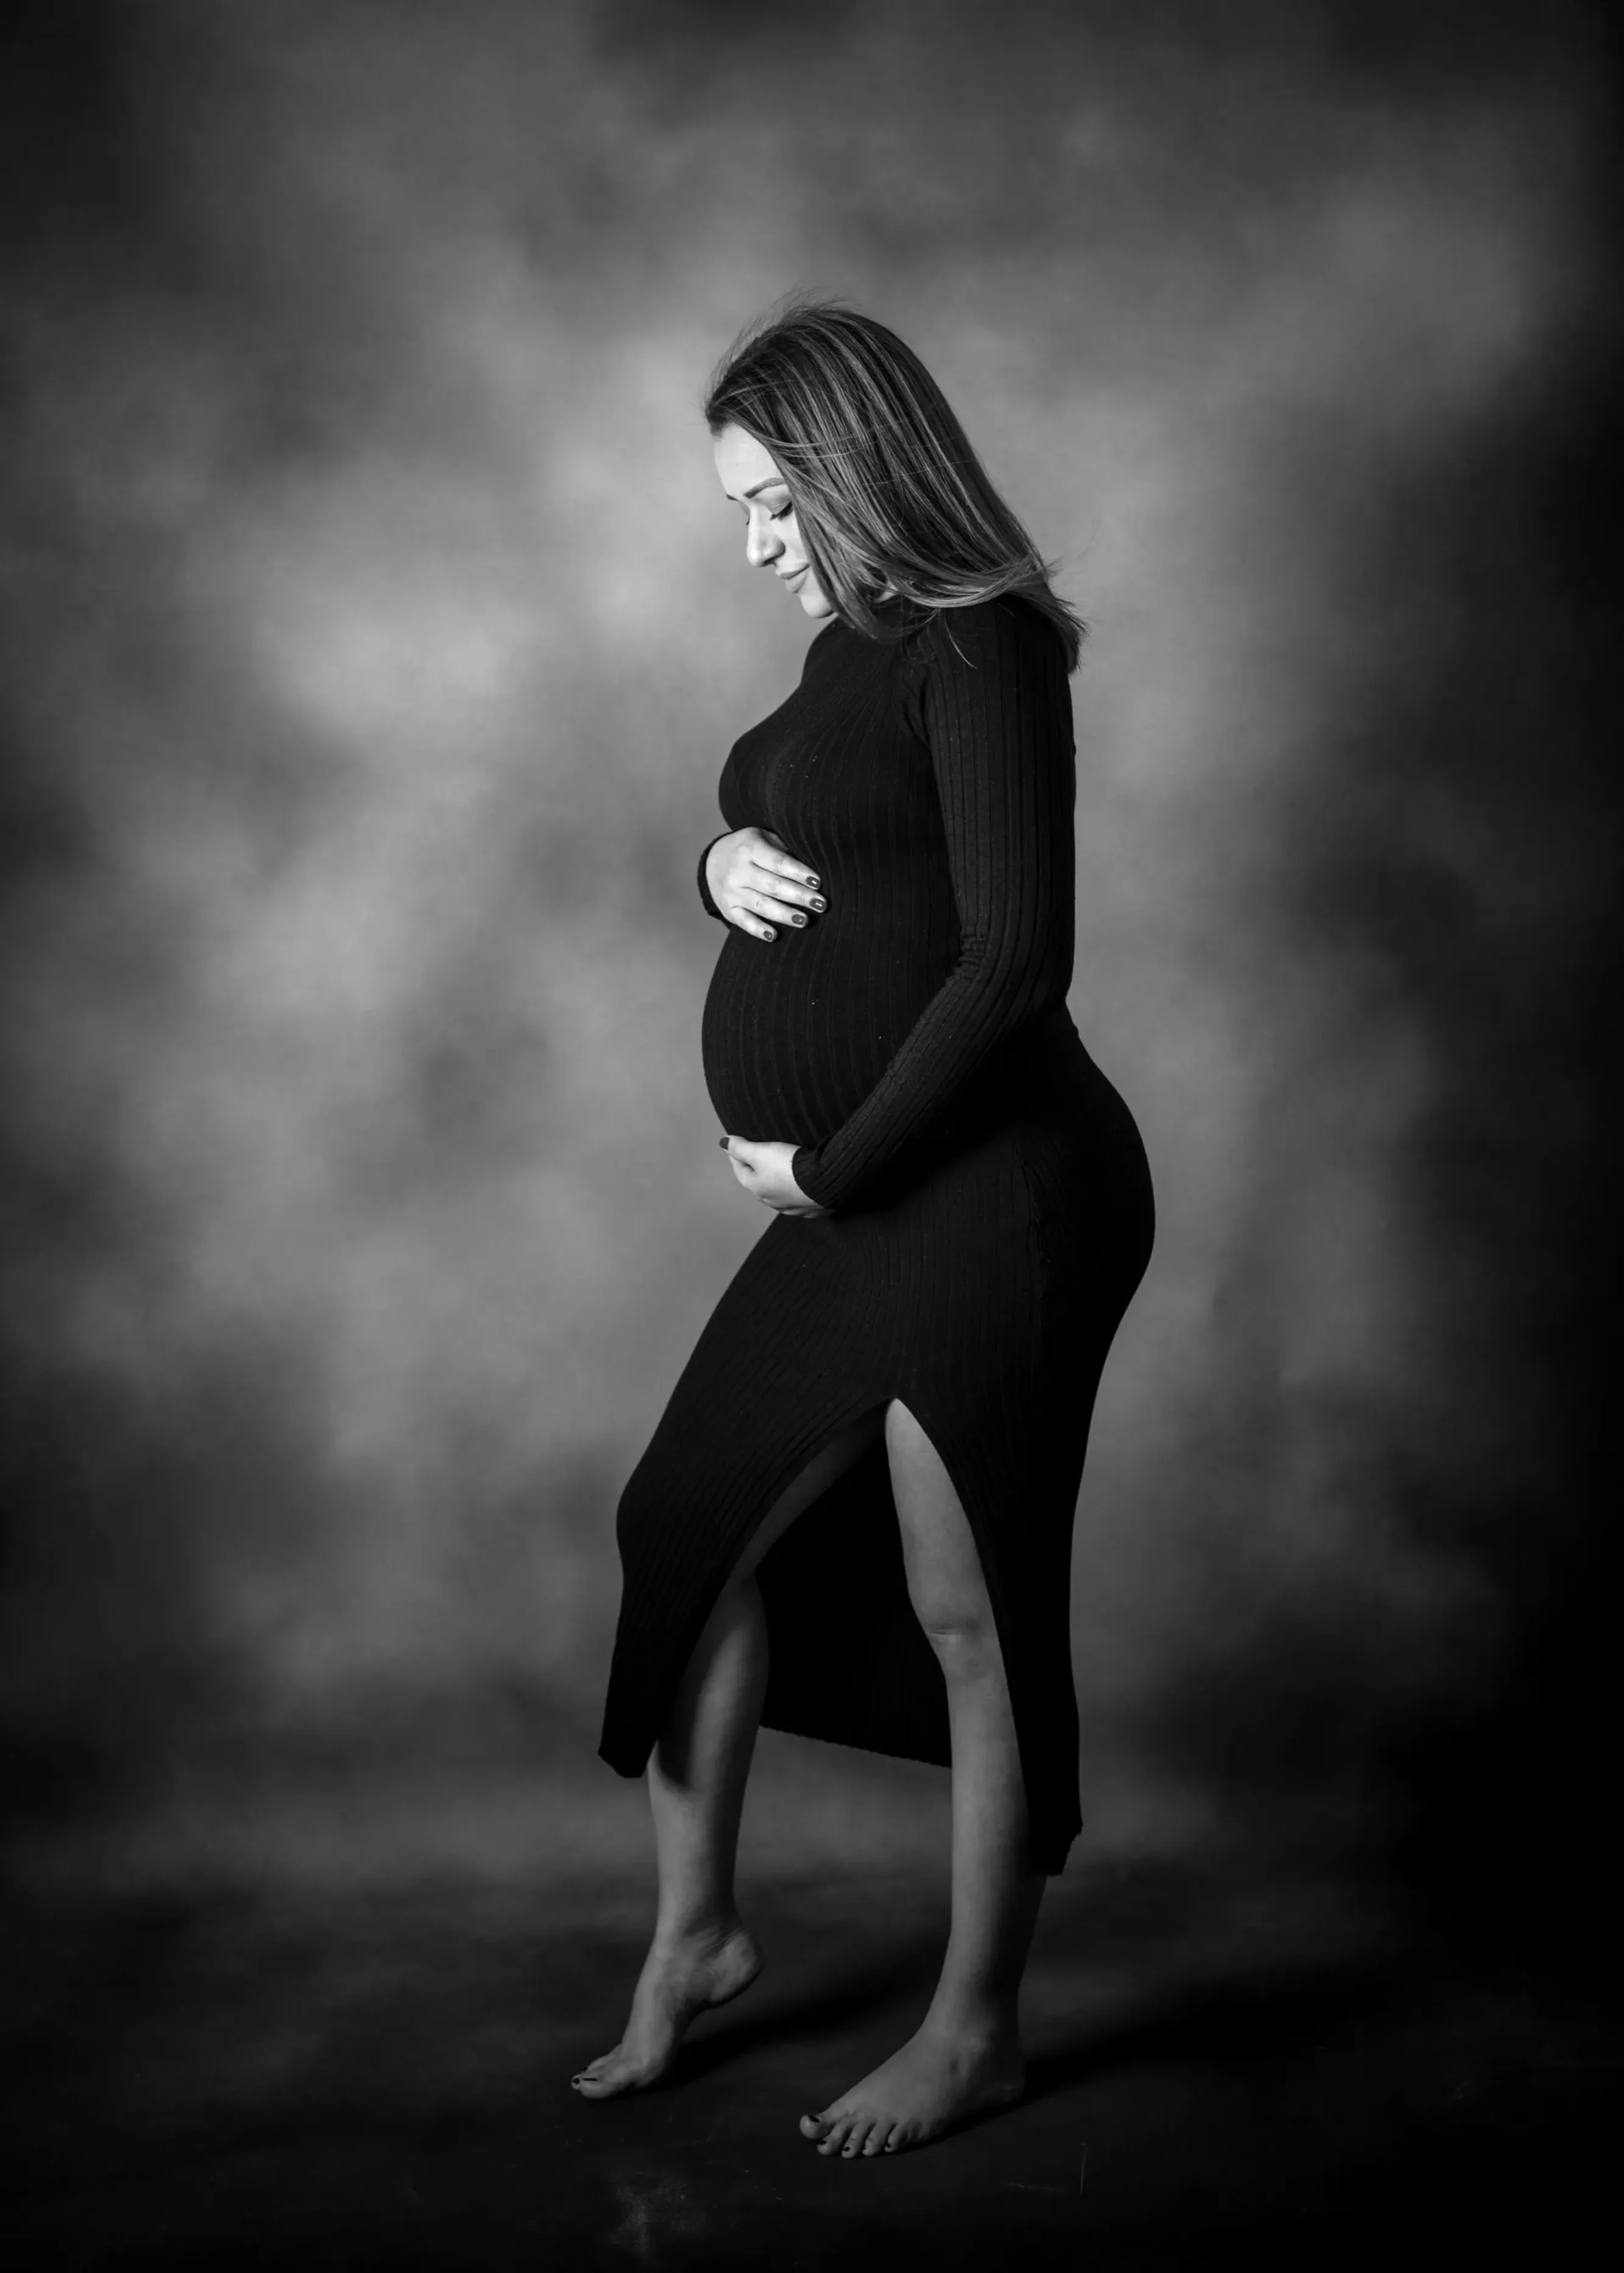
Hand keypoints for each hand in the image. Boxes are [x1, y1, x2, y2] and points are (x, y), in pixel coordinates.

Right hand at [706, 827, 826, 942]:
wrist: (713, 860)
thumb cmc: (749, 848)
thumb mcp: (764, 838)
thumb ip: (784, 850)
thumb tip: (811, 872)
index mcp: (750, 848)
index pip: (778, 862)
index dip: (798, 873)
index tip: (818, 882)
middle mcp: (739, 870)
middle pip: (773, 886)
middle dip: (799, 896)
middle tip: (821, 904)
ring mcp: (732, 891)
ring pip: (761, 905)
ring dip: (784, 914)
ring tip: (804, 921)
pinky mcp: (728, 909)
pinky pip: (744, 921)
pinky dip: (758, 929)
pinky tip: (773, 935)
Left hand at [720, 1135, 826, 1215]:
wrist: (825, 1182)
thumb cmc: (790, 1167)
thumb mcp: (761, 1152)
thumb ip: (741, 1147)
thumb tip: (723, 1142)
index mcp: (757, 1189)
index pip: (740, 1170)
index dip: (736, 1155)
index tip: (735, 1144)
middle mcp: (772, 1201)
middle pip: (758, 1183)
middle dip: (755, 1170)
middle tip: (755, 1155)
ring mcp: (793, 1207)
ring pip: (778, 1193)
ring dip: (775, 1182)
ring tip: (779, 1169)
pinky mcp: (812, 1208)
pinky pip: (799, 1197)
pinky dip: (796, 1189)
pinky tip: (801, 1186)